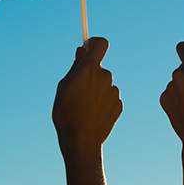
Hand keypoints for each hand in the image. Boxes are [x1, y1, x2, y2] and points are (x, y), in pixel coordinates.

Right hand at [52, 37, 122, 160]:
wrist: (81, 141)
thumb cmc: (66, 113)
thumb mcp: (63, 86)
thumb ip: (75, 67)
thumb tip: (82, 52)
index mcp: (90, 69)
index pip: (101, 44)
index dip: (95, 43)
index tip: (88, 47)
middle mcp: (105, 77)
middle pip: (100, 68)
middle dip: (91, 74)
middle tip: (78, 89)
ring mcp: (114, 91)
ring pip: (105, 84)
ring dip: (97, 90)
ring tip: (84, 106)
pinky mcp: (119, 105)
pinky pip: (110, 97)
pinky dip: (103, 102)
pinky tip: (93, 114)